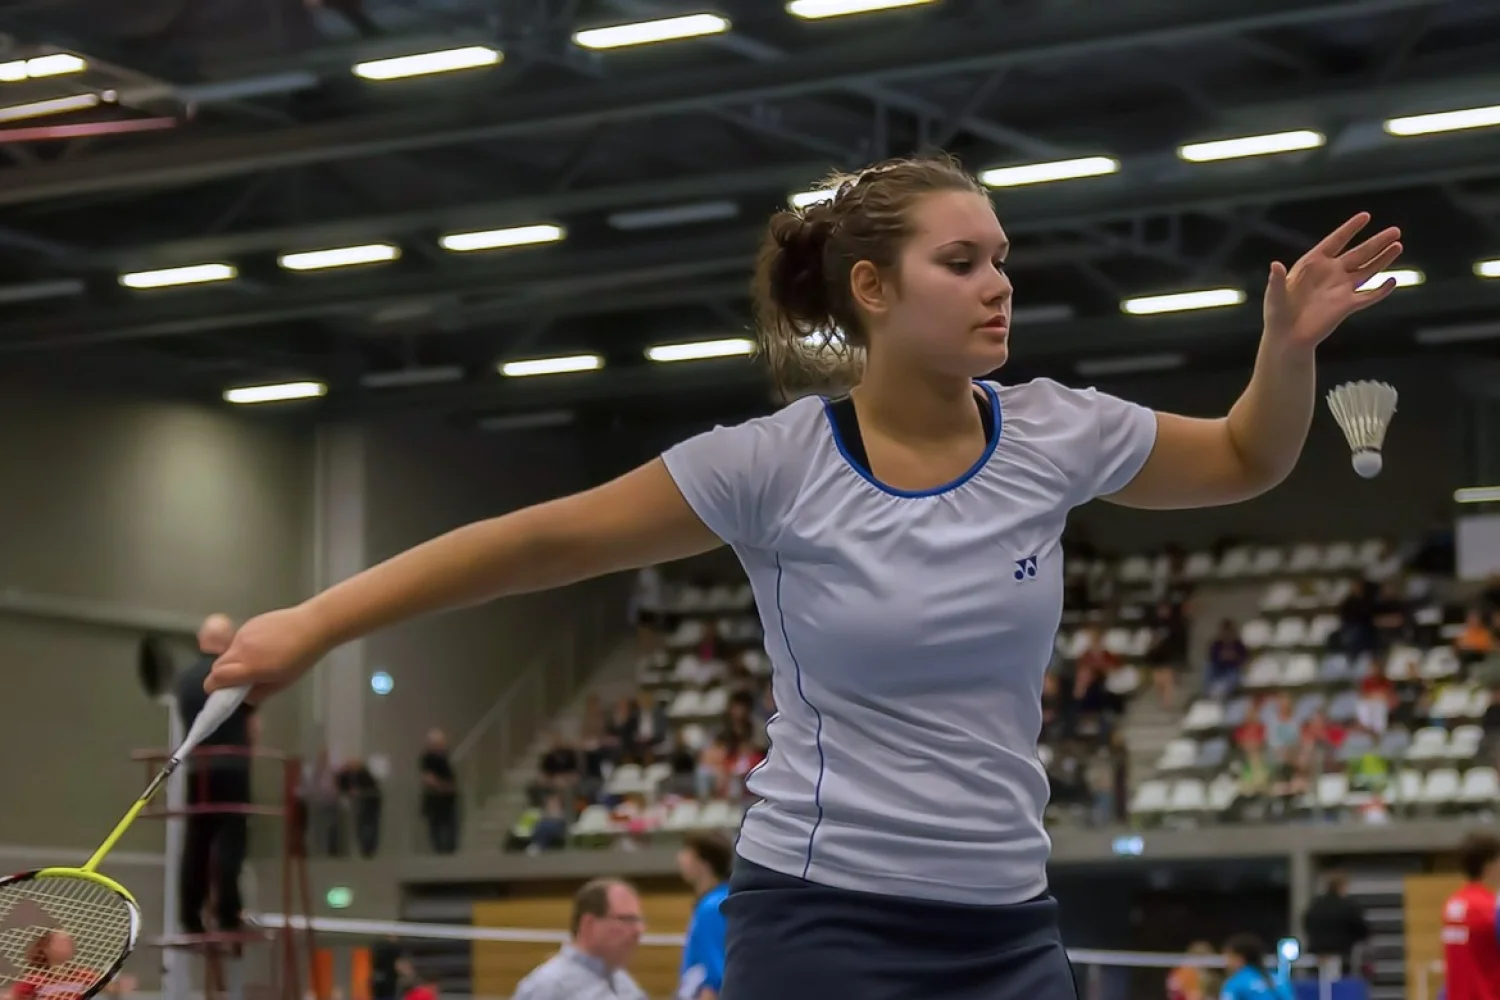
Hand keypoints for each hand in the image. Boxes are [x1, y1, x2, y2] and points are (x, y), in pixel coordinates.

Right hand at [205, 604, 328, 701]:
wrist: (313, 625)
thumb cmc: (302, 657)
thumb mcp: (282, 683)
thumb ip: (258, 693)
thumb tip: (242, 696)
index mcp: (249, 666)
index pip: (216, 677)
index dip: (213, 687)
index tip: (219, 692)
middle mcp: (241, 648)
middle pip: (217, 665)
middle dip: (222, 676)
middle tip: (239, 681)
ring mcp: (243, 634)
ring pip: (228, 652)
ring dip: (234, 661)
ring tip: (257, 663)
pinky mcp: (249, 624)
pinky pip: (238, 641)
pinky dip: (243, 649)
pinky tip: (264, 648)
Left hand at [1262, 212, 1403, 350]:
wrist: (1286, 337)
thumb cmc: (1277, 313)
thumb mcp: (1275, 295)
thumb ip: (1277, 280)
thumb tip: (1275, 265)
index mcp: (1313, 264)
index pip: (1336, 241)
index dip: (1350, 229)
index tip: (1366, 216)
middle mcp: (1331, 273)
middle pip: (1358, 253)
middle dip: (1376, 242)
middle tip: (1395, 230)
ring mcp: (1341, 289)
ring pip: (1367, 270)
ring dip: (1383, 259)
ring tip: (1398, 246)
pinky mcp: (1347, 306)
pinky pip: (1368, 297)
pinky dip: (1380, 291)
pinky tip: (1392, 281)